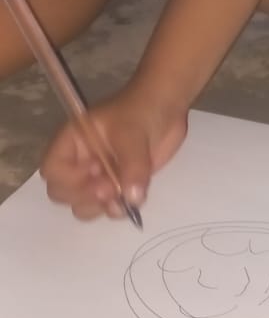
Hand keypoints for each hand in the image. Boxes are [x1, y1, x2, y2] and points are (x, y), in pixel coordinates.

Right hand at [39, 89, 186, 221]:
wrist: (167, 108)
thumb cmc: (141, 111)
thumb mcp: (132, 133)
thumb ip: (132, 165)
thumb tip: (132, 199)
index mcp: (72, 142)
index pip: (52, 169)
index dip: (68, 179)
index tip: (95, 172)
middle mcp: (80, 162)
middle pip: (62, 193)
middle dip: (83, 197)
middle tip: (111, 188)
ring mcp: (99, 176)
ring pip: (83, 205)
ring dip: (99, 207)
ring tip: (121, 195)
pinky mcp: (119, 186)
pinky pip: (109, 207)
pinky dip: (118, 209)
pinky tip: (133, 199)